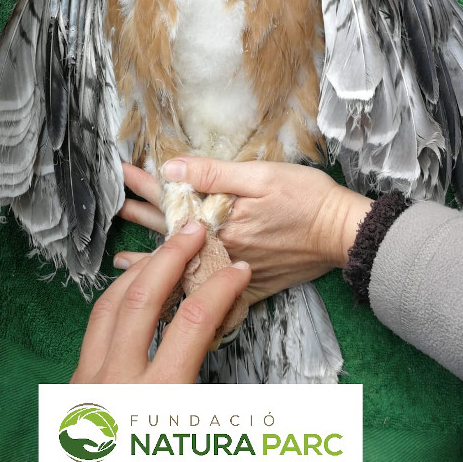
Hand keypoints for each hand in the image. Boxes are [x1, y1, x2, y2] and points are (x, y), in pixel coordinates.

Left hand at [70, 221, 250, 382]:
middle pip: (142, 298)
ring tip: (163, 252)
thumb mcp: (199, 436)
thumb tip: (226, 337)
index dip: (220, 289)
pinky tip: (132, 291)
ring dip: (139, 271)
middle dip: (171, 256)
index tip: (238, 270)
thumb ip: (214, 389)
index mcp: (159, 396)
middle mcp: (118, 381)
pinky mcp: (75, 383)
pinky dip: (116, 298)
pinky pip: (94, 327)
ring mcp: (88, 380)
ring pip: (110, 305)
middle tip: (193, 232)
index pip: (193, 323)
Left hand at [118, 159, 372, 304]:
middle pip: (172, 232)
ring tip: (122, 258)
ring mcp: (234, 269)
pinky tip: (169, 292)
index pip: (173, 200)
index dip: (146, 185)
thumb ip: (214, 174)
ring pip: (183, 265)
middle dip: (142, 216)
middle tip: (117, 207)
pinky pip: (208, 290)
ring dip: (152, 257)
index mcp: (220, 220)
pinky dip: (184, 289)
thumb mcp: (261, 174)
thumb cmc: (307, 198)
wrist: (345, 234)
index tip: (123, 173)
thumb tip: (171, 169)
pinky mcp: (250, 284)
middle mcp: (221, 249)